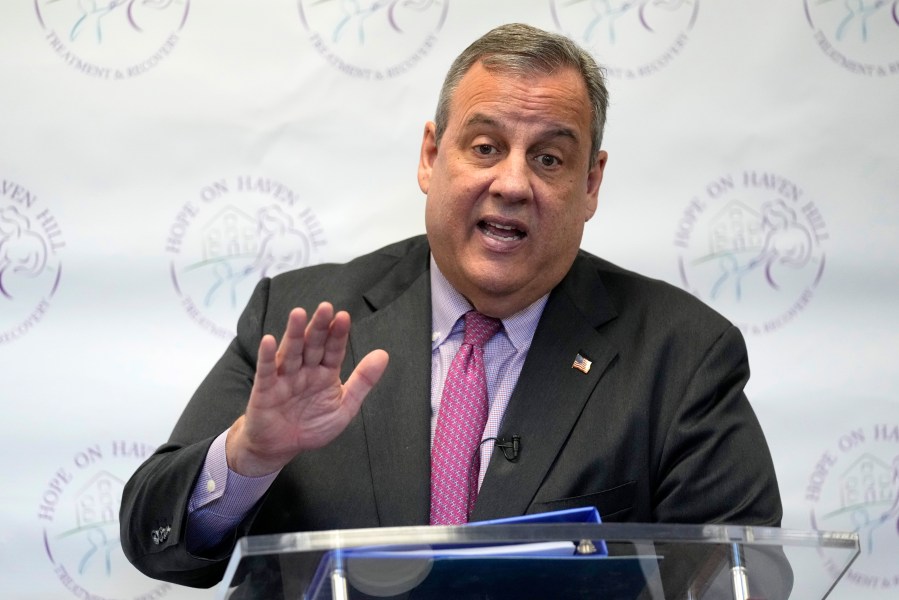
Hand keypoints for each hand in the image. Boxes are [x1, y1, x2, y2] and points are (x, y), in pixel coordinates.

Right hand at [226, 302, 388, 475]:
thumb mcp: (344, 407)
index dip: (338, 334)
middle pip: (313, 344)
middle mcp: (305, 370)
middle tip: (326, 308)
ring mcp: (285, 377)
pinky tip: (269, 341)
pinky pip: (267, 370)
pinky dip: (267, 356)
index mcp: (325, 372)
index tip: (344, 317)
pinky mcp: (265, 389)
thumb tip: (384, 354)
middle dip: (319, 326)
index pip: (333, 349)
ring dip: (294, 333)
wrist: (281, 447)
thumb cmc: (312, 426)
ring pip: (291, 351)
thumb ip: (363, 381)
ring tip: (299, 314)